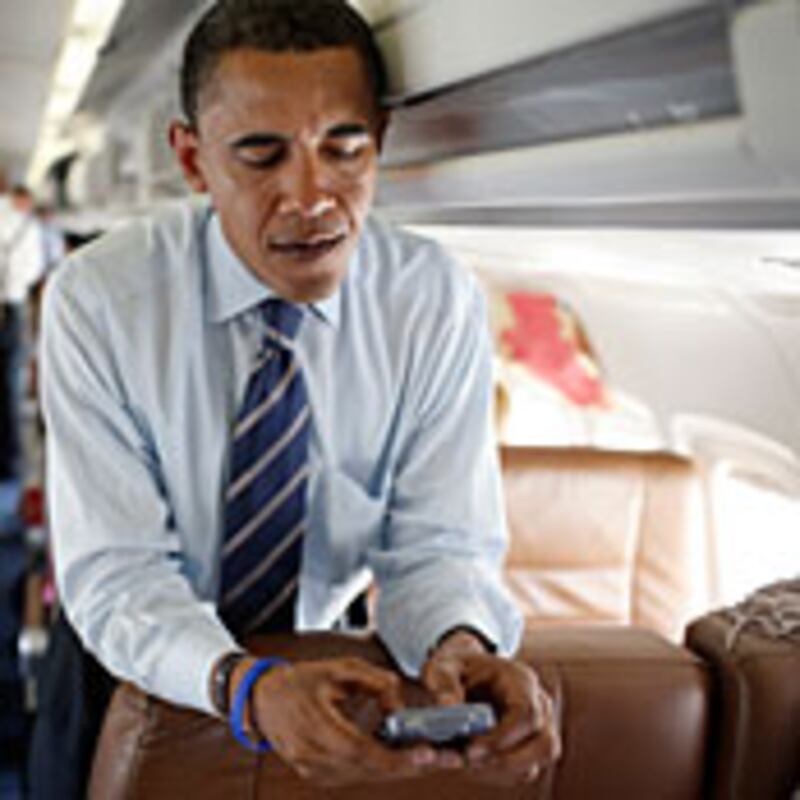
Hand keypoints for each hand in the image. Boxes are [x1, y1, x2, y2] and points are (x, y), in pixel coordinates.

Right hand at [232, 656, 437, 786]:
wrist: (263, 698)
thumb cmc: (303, 680)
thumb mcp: (341, 669)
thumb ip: (376, 683)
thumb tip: (400, 707)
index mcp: (318, 728)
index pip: (364, 753)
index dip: (397, 758)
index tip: (428, 755)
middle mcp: (314, 757)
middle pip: (370, 770)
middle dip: (410, 766)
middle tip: (446, 759)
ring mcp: (313, 771)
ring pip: (364, 776)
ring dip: (397, 769)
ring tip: (431, 759)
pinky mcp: (316, 775)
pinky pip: (353, 775)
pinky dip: (377, 767)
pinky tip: (400, 758)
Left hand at [422, 634, 560, 784]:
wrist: (465, 674)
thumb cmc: (457, 669)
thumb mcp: (444, 666)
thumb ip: (444, 682)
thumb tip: (448, 705)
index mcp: (521, 680)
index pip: (527, 713)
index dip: (503, 737)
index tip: (471, 749)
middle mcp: (539, 705)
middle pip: (544, 744)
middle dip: (506, 760)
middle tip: (470, 760)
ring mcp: (539, 728)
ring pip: (535, 763)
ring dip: (501, 770)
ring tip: (468, 761)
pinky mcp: (530, 749)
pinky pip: (524, 772)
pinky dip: (499, 775)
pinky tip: (474, 764)